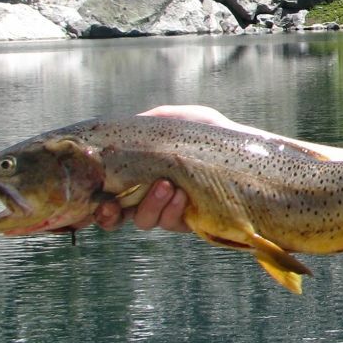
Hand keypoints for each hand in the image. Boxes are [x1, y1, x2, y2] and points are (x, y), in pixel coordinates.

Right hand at [87, 104, 219, 232]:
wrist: (247, 150)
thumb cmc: (210, 133)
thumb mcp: (176, 120)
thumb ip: (147, 124)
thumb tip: (123, 131)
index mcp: (139, 173)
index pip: (108, 191)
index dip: (96, 201)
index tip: (95, 198)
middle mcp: (149, 195)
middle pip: (117, 216)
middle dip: (110, 214)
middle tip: (112, 204)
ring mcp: (169, 210)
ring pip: (144, 220)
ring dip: (149, 204)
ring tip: (165, 185)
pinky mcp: (190, 221)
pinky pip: (171, 222)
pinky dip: (172, 209)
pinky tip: (180, 195)